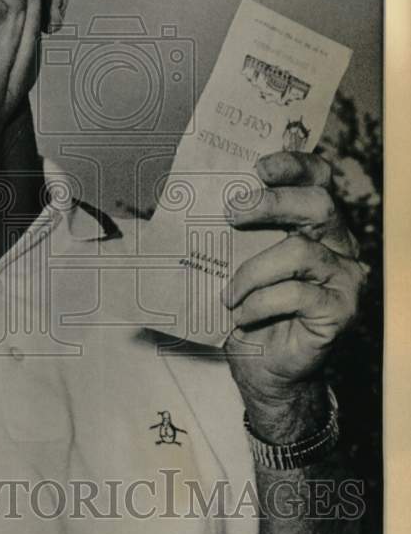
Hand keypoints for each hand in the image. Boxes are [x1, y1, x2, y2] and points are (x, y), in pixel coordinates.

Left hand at [222, 151, 366, 434]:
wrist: (264, 369)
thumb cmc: (248, 311)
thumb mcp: (233, 264)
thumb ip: (231, 231)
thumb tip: (188, 199)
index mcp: (314, 224)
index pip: (317, 179)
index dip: (294, 164)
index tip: (259, 167)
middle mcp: (338, 244)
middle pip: (318, 204)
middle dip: (273, 202)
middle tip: (233, 211)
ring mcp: (344, 277)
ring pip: (301, 251)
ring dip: (253, 271)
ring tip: (228, 294)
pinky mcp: (341, 309)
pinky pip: (296, 294)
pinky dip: (260, 303)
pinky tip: (241, 316)